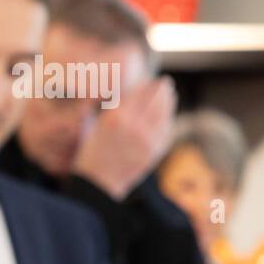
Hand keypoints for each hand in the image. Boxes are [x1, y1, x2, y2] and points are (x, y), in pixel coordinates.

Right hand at [72, 74, 175, 200]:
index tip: (150, 80)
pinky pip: (166, 130)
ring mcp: (146, 138)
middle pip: (154, 99)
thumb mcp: (96, 127)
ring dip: (169, 101)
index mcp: (115, 117)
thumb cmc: (92, 155)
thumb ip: (114, 111)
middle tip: (165, 82)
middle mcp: (133, 125)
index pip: (137, 93)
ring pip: (164, 113)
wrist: (98, 184)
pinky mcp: (154, 151)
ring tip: (170, 95)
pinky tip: (168, 116)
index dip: (146, 85)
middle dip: (161, 89)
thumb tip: (131, 96)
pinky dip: (168, 120)